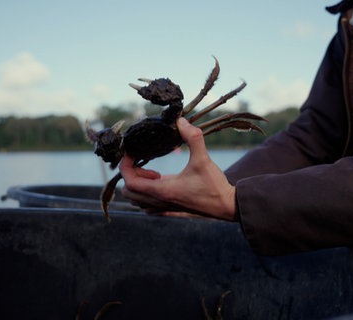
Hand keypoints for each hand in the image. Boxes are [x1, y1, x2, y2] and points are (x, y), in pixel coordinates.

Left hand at [120, 117, 237, 220]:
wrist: (228, 207)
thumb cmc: (215, 186)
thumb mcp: (204, 159)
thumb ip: (193, 137)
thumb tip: (181, 121)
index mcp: (163, 190)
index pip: (130, 181)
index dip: (125, 166)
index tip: (131, 153)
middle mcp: (160, 202)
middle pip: (129, 192)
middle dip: (130, 175)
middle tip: (143, 163)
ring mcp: (165, 208)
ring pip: (138, 201)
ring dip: (139, 185)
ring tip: (154, 174)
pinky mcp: (172, 211)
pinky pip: (149, 207)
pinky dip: (147, 195)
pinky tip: (162, 183)